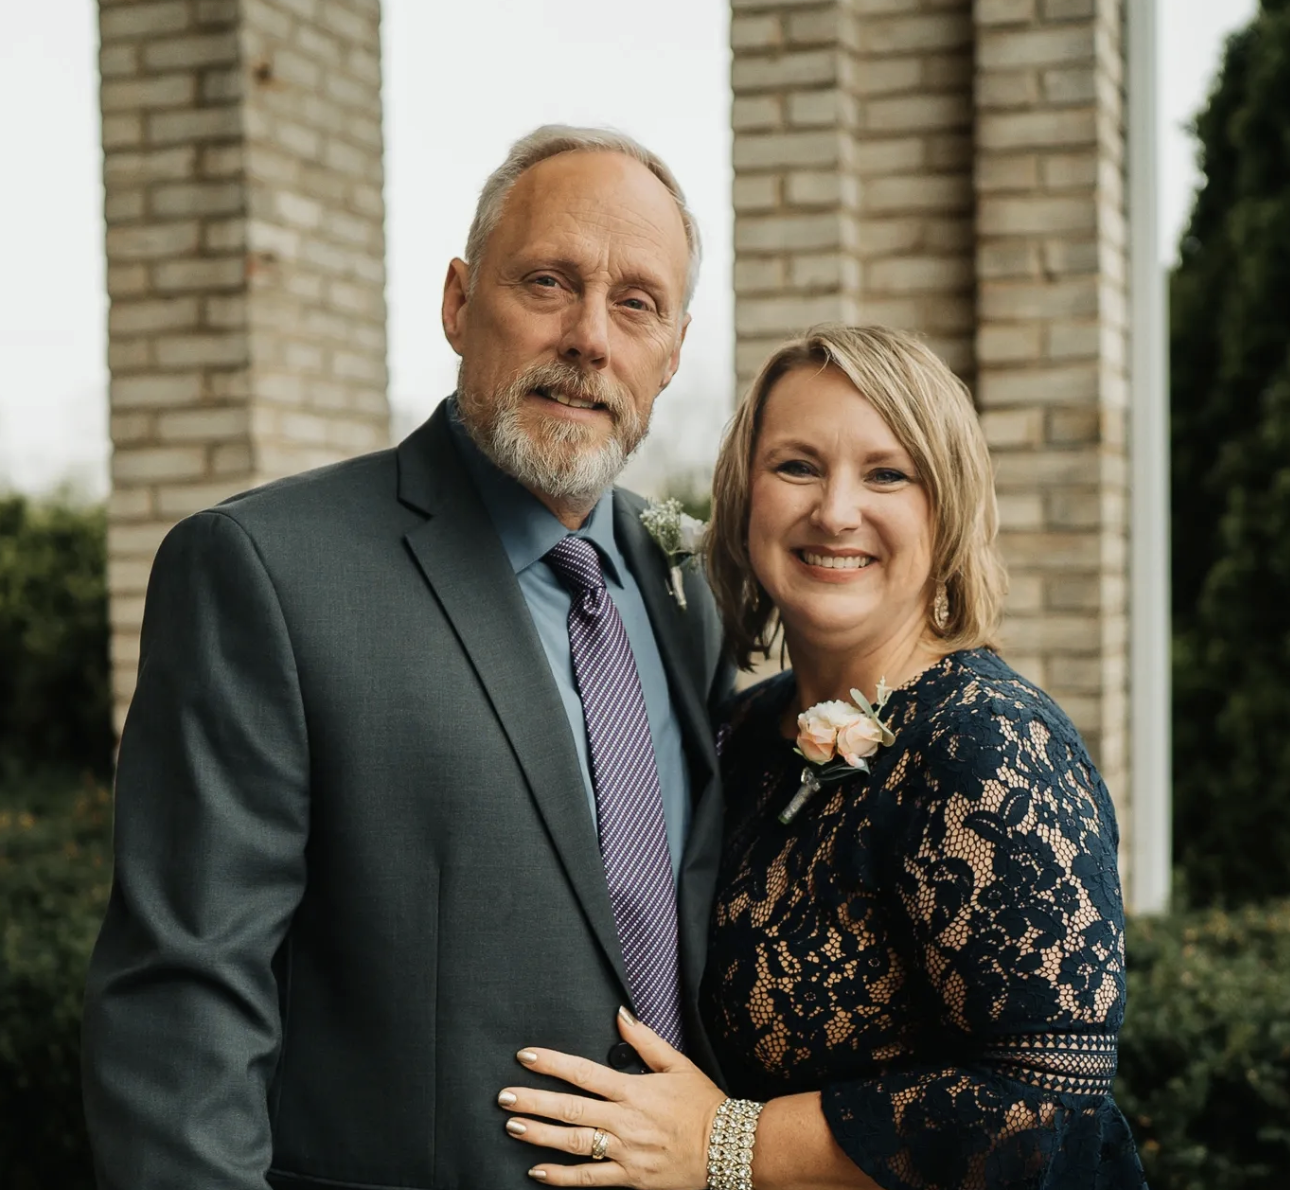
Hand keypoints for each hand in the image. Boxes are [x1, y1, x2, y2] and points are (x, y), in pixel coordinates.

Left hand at [498, 1006, 725, 1187]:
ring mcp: (626, 1152)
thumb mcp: (679, 1064)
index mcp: (634, 1090)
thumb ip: (646, 1040)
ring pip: (574, 1143)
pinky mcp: (631, 1179)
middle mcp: (625, 1120)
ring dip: (540, 1135)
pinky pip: (590, 1179)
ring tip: (512, 1127)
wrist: (729, 1148)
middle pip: (571, 1109)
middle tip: (504, 1097)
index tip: (525, 1057)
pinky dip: (561, 1177)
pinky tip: (537, 1171)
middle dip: (534, 1101)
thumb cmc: (704, 1104)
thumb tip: (620, 1014)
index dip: (552, 1064)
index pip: (583, 1073)